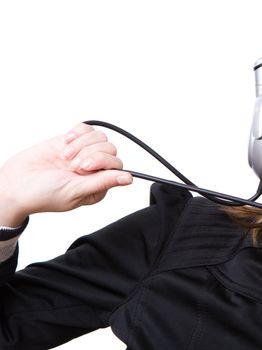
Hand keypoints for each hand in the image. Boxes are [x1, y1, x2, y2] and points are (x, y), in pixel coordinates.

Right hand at [0, 123, 132, 226]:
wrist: (15, 184)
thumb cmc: (42, 194)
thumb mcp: (75, 191)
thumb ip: (103, 182)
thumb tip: (128, 179)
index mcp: (99, 185)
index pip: (117, 166)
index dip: (101, 162)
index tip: (80, 168)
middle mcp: (94, 170)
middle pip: (110, 149)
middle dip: (89, 153)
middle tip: (70, 165)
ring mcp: (83, 154)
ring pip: (100, 137)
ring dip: (81, 144)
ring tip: (64, 156)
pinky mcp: (71, 142)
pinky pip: (85, 129)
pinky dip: (76, 133)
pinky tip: (64, 144)